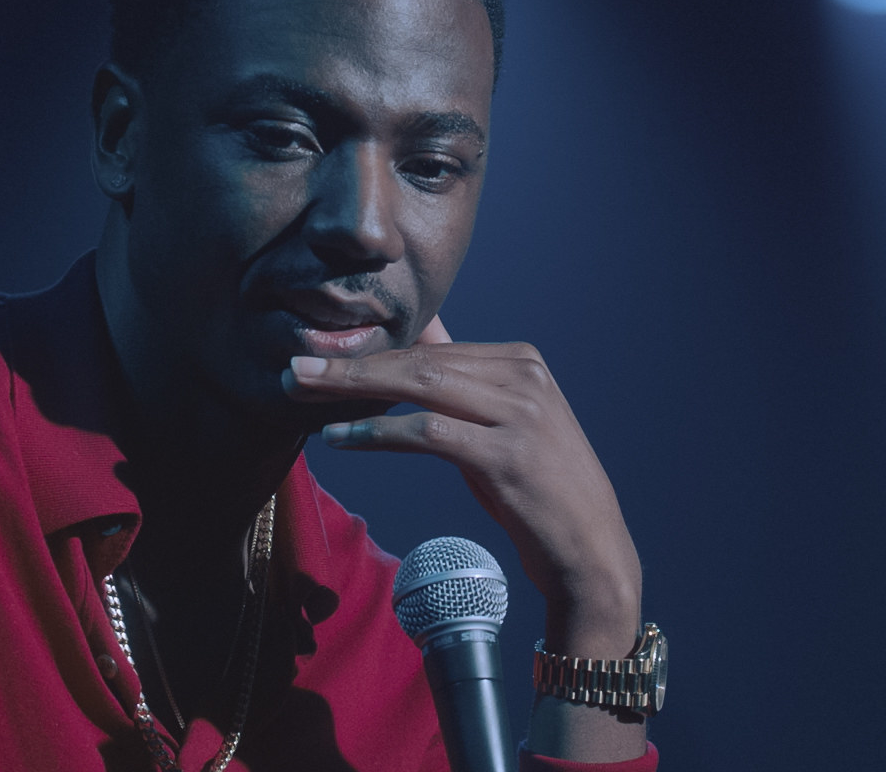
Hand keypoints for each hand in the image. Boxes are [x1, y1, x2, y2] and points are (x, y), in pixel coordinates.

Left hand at [282, 318, 641, 654]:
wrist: (591, 551)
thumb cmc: (538, 488)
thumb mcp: (502, 422)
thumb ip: (463, 381)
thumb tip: (420, 333)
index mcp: (522, 360)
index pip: (431, 347)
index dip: (371, 353)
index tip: (319, 358)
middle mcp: (525, 377)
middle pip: (420, 360)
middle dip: (351, 363)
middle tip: (294, 367)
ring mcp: (520, 414)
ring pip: (420, 386)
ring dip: (353, 388)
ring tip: (302, 393)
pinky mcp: (508, 456)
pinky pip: (428, 433)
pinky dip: (378, 432)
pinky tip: (341, 437)